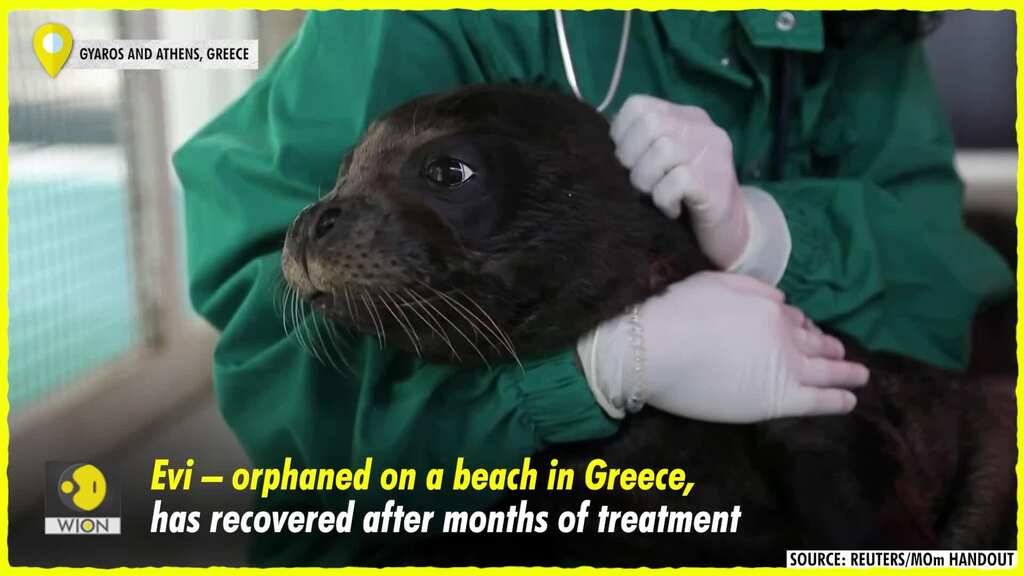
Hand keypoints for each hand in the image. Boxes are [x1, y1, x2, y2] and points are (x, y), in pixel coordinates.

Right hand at [577, 272, 869, 422]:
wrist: (656, 348)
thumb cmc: (674, 313)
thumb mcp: (712, 282)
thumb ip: (750, 288)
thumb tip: (779, 300)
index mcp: (768, 306)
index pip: (790, 316)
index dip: (799, 324)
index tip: (804, 329)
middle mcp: (784, 334)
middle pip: (812, 341)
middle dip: (829, 346)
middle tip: (840, 351)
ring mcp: (785, 367)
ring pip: (825, 369)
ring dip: (846, 371)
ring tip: (860, 375)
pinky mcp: (778, 399)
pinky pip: (819, 400)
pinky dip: (838, 399)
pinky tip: (850, 400)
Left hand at [611, 95, 749, 269]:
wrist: (730, 232)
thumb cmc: (686, 198)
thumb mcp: (662, 163)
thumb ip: (642, 146)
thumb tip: (604, 147)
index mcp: (686, 117)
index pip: (638, 105)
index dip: (621, 135)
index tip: (627, 163)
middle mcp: (702, 127)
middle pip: (649, 123)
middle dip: (631, 158)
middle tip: (640, 184)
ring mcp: (713, 153)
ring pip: (663, 150)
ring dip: (647, 182)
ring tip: (656, 197)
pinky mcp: (717, 182)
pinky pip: (677, 181)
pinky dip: (665, 200)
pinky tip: (673, 210)